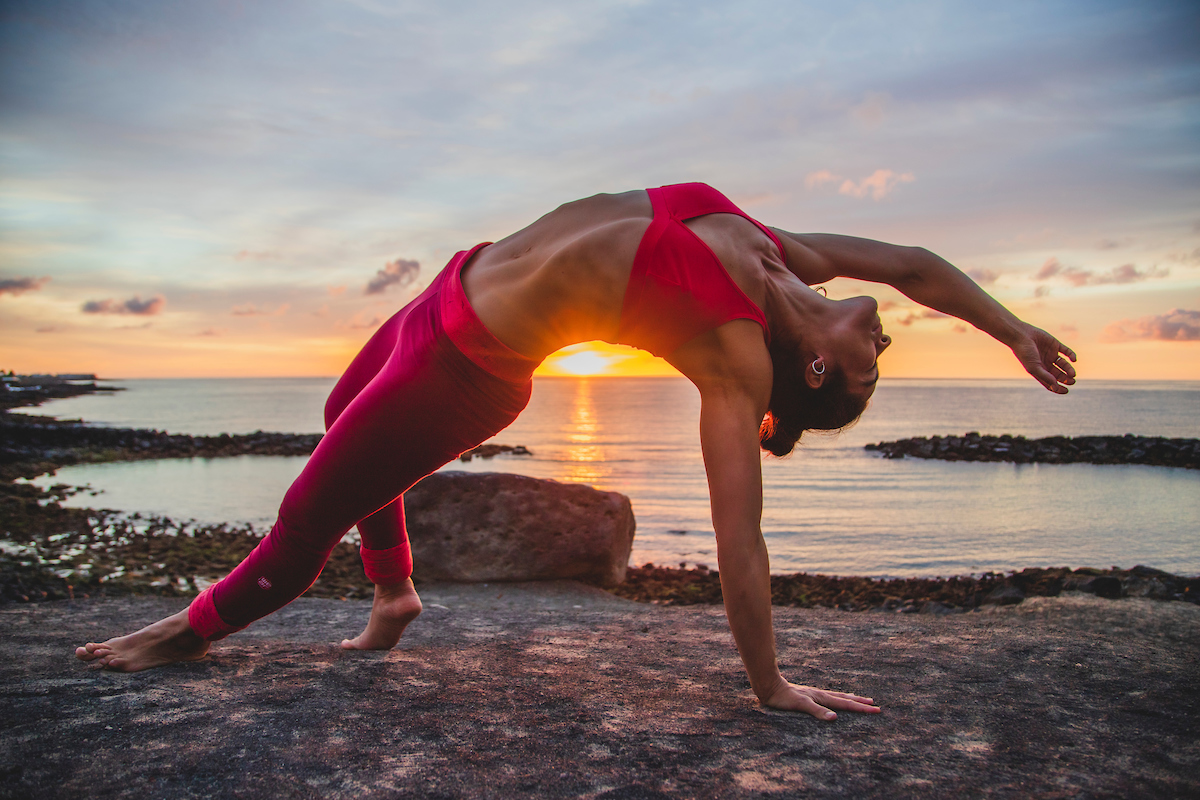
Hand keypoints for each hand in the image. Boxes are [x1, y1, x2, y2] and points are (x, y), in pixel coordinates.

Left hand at [762, 680, 881, 720]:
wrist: (769, 686)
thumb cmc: (783, 698)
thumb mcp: (800, 705)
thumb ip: (817, 711)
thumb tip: (835, 718)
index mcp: (821, 697)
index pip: (845, 704)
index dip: (861, 708)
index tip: (876, 710)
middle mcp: (820, 695)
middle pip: (845, 699)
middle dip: (860, 703)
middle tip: (875, 706)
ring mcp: (815, 694)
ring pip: (838, 697)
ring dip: (851, 699)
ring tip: (862, 699)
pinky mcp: (809, 695)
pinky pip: (829, 697)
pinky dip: (838, 698)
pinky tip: (835, 699)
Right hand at [1010, 322, 1076, 393]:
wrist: (1021, 335)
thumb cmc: (1024, 353)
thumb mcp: (1034, 367)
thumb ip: (1045, 377)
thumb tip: (1056, 387)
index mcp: (1039, 371)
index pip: (1050, 382)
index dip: (1058, 388)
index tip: (1066, 390)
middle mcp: (1045, 363)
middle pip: (1059, 374)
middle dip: (1066, 379)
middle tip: (1072, 381)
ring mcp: (1051, 354)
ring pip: (1064, 364)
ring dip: (1069, 369)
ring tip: (1072, 373)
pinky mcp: (1055, 344)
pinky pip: (1066, 351)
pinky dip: (1071, 355)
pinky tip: (1073, 359)